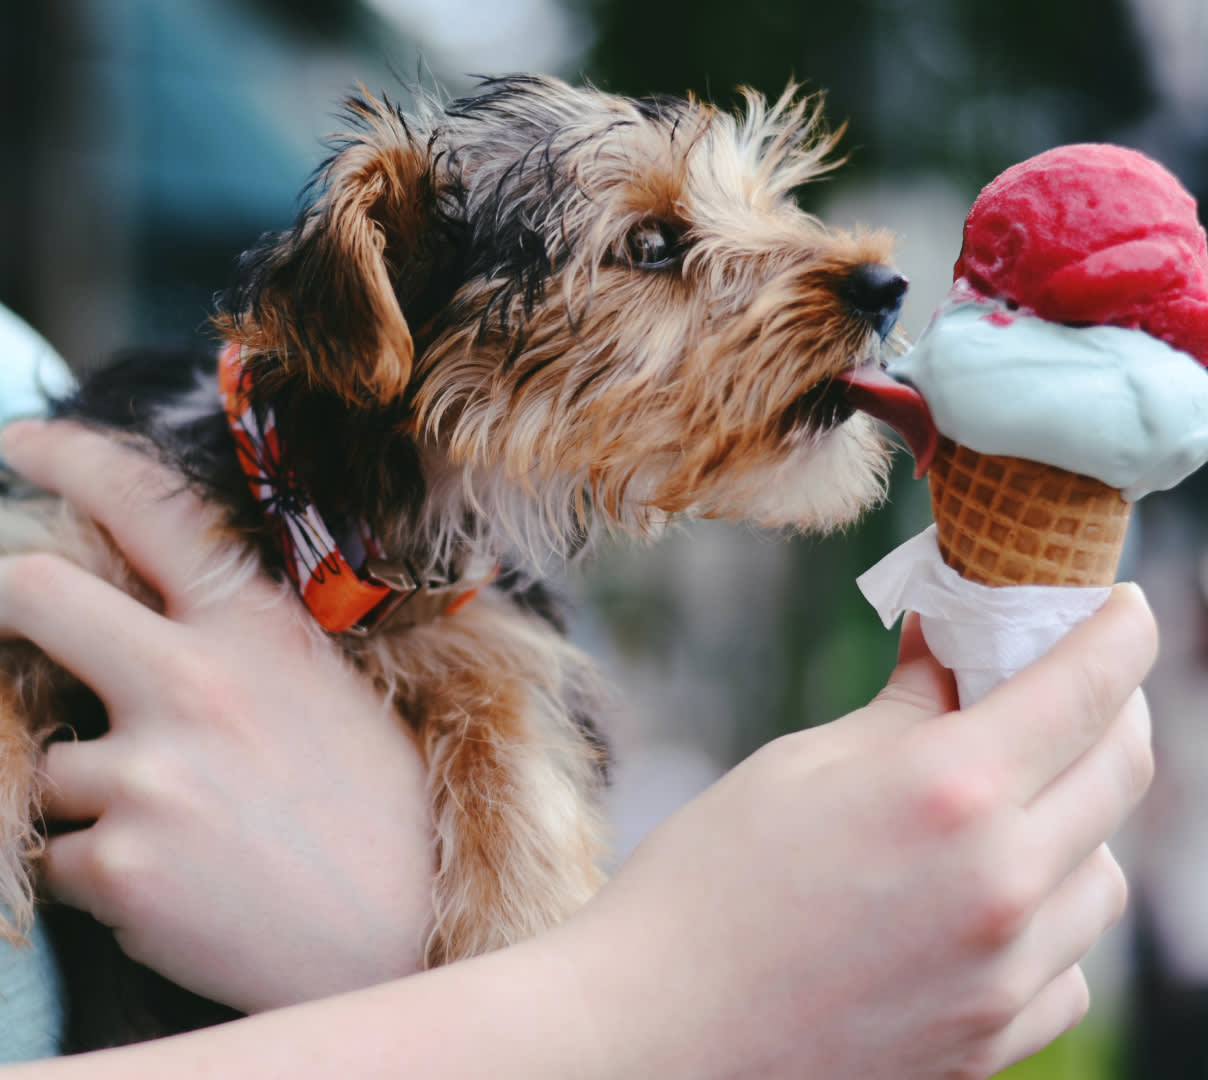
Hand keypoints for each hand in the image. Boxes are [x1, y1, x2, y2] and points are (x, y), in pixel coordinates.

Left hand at [0, 419, 434, 1013]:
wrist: (407, 934)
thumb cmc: (384, 808)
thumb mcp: (329, 691)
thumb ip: (243, 645)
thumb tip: (159, 615)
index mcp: (258, 630)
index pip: (150, 509)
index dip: (73, 459)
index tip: (23, 440)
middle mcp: (194, 683)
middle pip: (31, 593)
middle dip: (3, 599)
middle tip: (11, 624)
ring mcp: (149, 773)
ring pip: (47, 761)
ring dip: (90, 795)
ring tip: (181, 831)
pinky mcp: (118, 865)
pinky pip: (56, 854)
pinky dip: (96, 871)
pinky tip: (177, 885)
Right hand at [556, 585, 1155, 1078]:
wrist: (655, 1031)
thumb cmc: (708, 881)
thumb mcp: (799, 766)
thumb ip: (901, 707)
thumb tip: (947, 644)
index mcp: (948, 792)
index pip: (1083, 688)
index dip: (1119, 630)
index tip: (1126, 606)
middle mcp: (1000, 886)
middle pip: (1120, 774)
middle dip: (1113, 710)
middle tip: (1074, 685)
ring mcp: (1003, 978)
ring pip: (1103, 876)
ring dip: (1079, 819)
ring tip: (1012, 800)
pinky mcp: (988, 1043)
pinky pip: (1066, 966)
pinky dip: (1047, 918)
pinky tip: (983, 899)